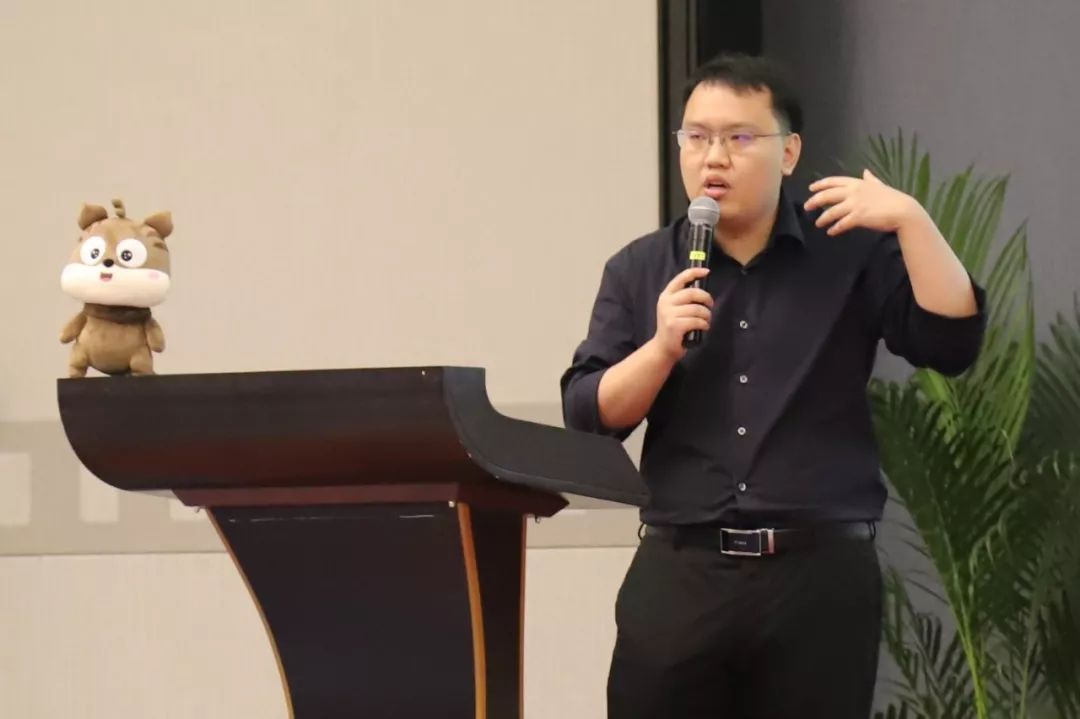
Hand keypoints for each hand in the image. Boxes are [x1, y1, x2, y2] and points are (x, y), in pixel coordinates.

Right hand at [652, 267, 712, 360]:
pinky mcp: (674, 326)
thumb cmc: (673, 326)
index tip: (707, 272)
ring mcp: (669, 314)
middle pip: (692, 293)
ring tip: (706, 320)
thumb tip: (702, 289)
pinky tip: (703, 327)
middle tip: (710, 306)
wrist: (663, 347)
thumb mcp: (674, 309)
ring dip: (707, 315)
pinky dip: (704, 324)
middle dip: (706, 298)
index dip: (694, 272)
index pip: (680, 279)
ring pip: (697, 309)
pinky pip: (696, 321)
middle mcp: (666, 302)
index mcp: (666, 295)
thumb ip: (683, 298)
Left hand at [805, 169, 923, 235]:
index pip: (834, 181)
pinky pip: (842, 223)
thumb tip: (866, 171)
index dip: (821, 184)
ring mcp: (856, 204)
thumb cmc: (892, 198)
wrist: (903, 211)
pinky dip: (835, 228)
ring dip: (823, 218)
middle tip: (807, 207)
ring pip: (832, 211)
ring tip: (818, 223)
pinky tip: (831, 232)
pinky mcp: (859, 217)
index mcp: (858, 183)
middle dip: (815, 201)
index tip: (811, 188)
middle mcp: (854, 192)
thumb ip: (870, 179)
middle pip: (828, 195)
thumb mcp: (879, 185)